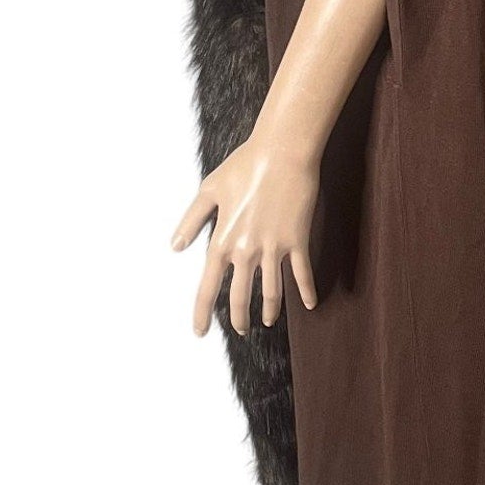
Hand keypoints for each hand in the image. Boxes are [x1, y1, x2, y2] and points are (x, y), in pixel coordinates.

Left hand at [171, 134, 320, 336]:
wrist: (283, 152)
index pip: (207, 288)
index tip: (200, 332)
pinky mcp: (297, 240)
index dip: (202, 313)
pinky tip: (308, 304)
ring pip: (271, 292)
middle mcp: (246, 251)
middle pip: (239, 297)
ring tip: (268, 321)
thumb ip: (192, 220)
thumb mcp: (208, 190)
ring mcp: (274, 248)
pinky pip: (301, 273)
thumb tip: (176, 246)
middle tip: (240, 330)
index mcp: (222, 240)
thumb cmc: (244, 166)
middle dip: (239, 319)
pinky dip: (306, 291)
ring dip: (270, 311)